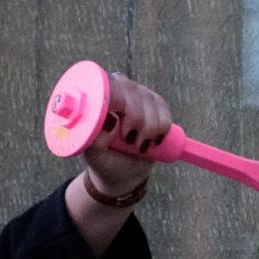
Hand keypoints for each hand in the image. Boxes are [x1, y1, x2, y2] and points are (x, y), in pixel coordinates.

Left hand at [82, 72, 171, 197]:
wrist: (123, 170)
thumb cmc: (104, 160)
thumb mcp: (95, 156)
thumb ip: (97, 141)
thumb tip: (112, 121)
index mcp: (95, 98)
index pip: (108, 88)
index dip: (120, 103)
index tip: (124, 130)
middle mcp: (115, 89)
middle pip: (132, 91)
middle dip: (137, 120)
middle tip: (130, 140)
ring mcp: (136, 93)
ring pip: (151, 101)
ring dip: (150, 128)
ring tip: (140, 145)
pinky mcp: (154, 102)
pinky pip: (163, 109)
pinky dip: (162, 127)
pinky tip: (153, 139)